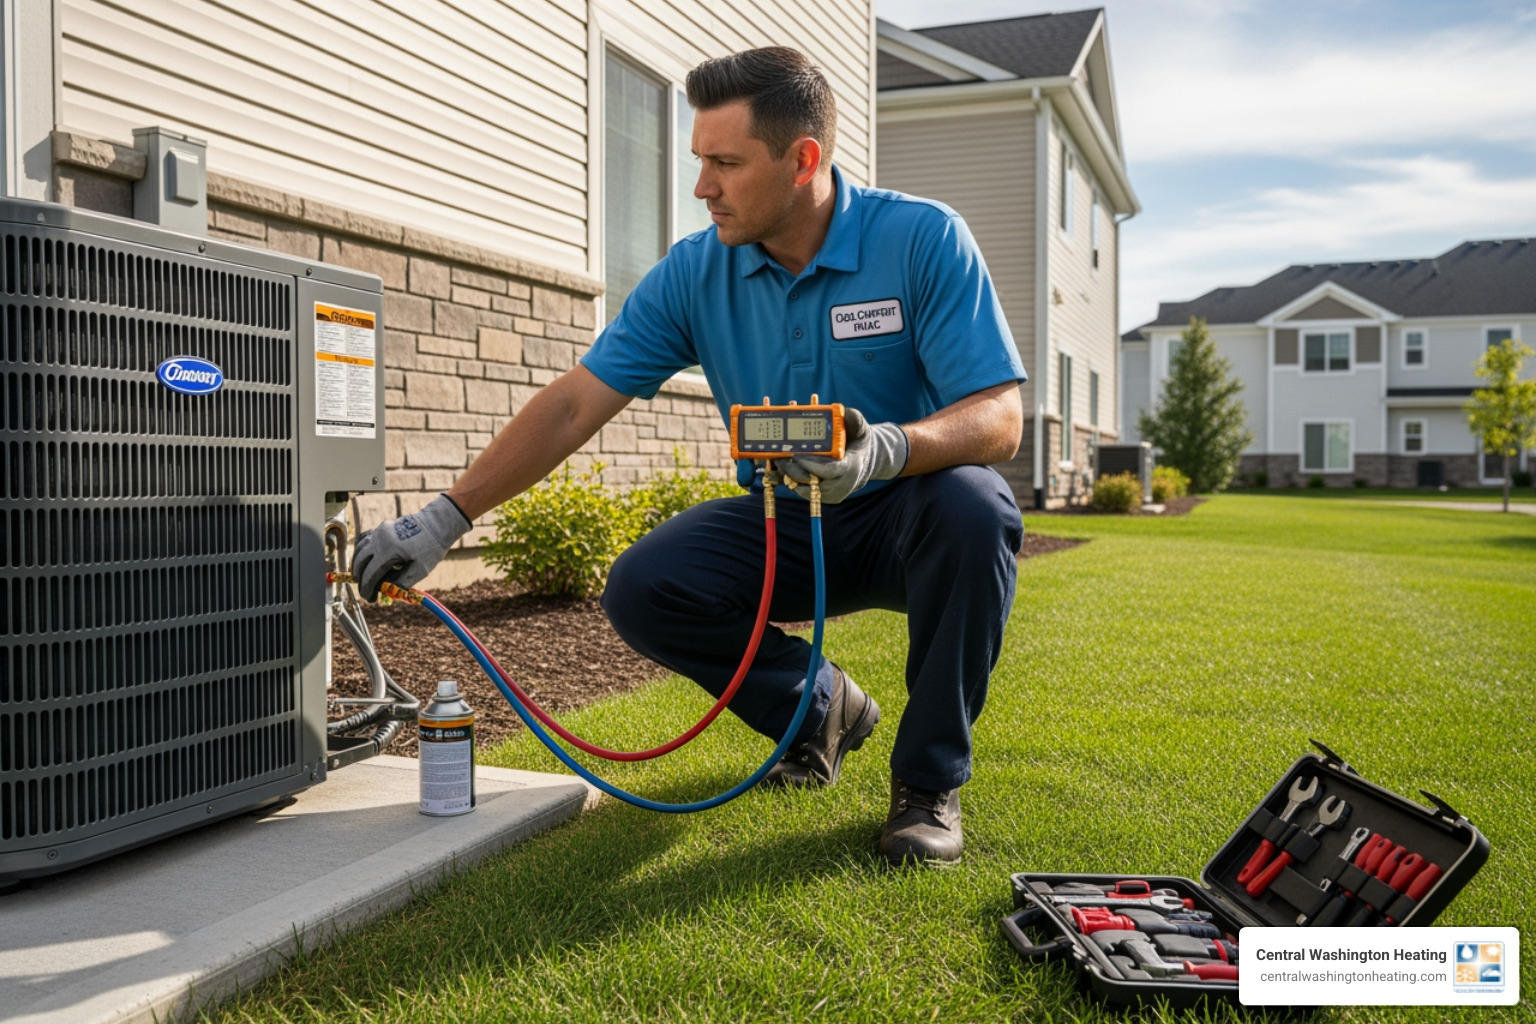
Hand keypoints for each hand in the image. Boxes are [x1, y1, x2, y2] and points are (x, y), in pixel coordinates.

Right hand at [352, 494, 471, 599]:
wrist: (438, 524)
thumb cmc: (431, 548)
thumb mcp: (420, 570)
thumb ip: (402, 583)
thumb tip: (386, 592)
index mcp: (389, 550)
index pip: (370, 574)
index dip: (368, 589)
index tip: (370, 599)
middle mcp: (380, 539)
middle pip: (360, 562)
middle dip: (360, 578)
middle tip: (365, 591)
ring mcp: (379, 531)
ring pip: (359, 550)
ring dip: (358, 565)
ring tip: (360, 578)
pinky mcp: (381, 527)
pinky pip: (364, 539)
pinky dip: (361, 551)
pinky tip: (363, 559)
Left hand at [781, 407, 908, 502]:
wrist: (862, 462)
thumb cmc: (858, 442)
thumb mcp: (860, 427)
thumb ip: (852, 417)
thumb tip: (839, 409)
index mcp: (850, 467)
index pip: (829, 470)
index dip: (811, 464)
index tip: (796, 455)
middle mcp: (841, 484)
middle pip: (812, 482)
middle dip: (793, 470)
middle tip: (780, 457)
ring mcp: (831, 494)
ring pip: (804, 488)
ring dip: (790, 476)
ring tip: (779, 460)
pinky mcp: (822, 498)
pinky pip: (803, 491)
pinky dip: (793, 480)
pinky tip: (785, 467)